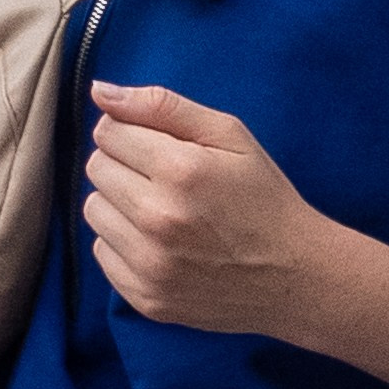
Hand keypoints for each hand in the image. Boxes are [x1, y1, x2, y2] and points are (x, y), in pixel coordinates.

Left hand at [85, 81, 332, 335]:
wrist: (294, 277)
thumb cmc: (264, 198)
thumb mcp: (230, 136)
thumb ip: (162, 106)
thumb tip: (99, 91)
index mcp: (180, 171)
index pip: (108, 133)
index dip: (134, 133)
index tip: (161, 148)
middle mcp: (158, 219)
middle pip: (97, 169)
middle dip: (125, 165)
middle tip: (165, 180)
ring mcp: (150, 264)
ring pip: (94, 211)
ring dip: (120, 204)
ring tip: (162, 211)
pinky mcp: (146, 297)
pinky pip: (103, 253)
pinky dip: (124, 243)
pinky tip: (161, 243)